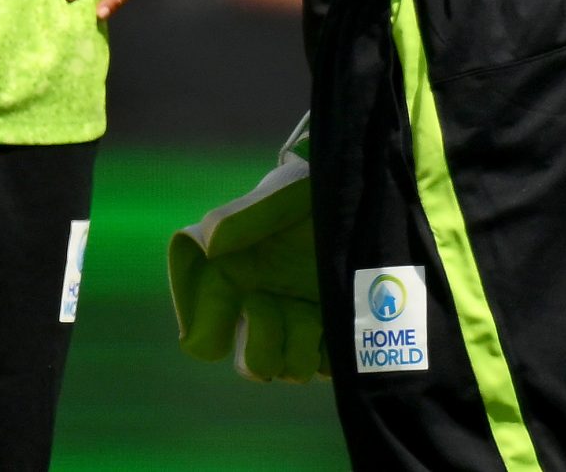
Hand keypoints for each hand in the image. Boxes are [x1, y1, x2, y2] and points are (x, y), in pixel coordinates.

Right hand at [168, 116, 323, 381]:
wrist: (360, 198)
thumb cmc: (308, 194)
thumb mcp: (278, 199)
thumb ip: (242, 218)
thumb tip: (207, 244)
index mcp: (233, 283)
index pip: (205, 339)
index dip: (214, 335)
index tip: (241, 302)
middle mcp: (262, 311)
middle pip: (252, 366)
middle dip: (266, 345)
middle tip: (281, 305)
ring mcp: (299, 326)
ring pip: (290, 371)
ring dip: (302, 346)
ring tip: (315, 308)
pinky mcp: (334, 335)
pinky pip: (326, 367)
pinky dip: (330, 350)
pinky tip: (337, 316)